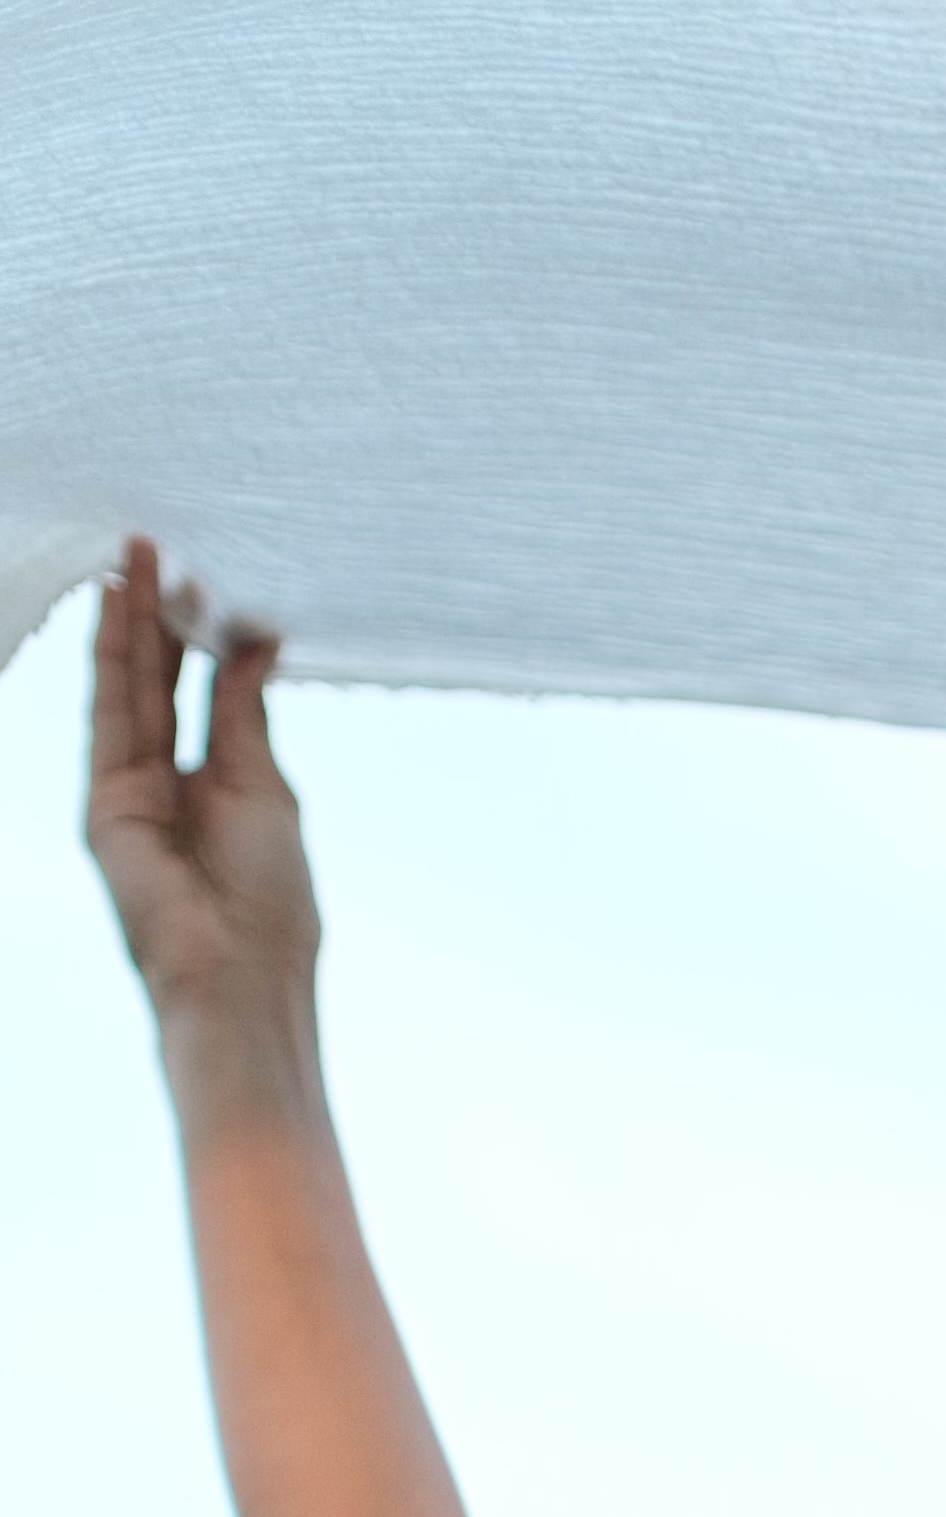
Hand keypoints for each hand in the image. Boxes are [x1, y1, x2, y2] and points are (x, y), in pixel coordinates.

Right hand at [87, 539, 320, 1054]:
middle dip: (160, 616)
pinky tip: (118, 611)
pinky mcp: (105, 801)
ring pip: (130, 691)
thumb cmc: (270, 896)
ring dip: (131, 624)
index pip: (205, 694)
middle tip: (160, 545)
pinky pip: (108, 717)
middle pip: (161, 683)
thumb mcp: (264, 785)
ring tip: (136, 557)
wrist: (237, 971)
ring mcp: (132, 791)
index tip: (209, 578)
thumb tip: (258, 639)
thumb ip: (246, 710)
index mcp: (220, 785)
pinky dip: (113, 663)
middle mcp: (171, 783)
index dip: (204, 637)